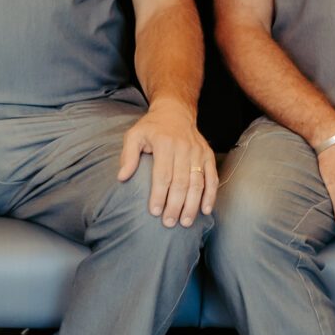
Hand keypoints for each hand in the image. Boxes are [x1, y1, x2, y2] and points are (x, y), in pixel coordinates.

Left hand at [117, 101, 215, 225]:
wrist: (175, 112)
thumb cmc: (151, 127)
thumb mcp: (134, 135)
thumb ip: (128, 156)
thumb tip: (122, 177)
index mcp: (164, 143)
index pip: (162, 174)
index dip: (159, 195)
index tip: (155, 212)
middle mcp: (183, 148)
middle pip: (181, 182)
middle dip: (175, 205)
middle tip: (169, 222)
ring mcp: (198, 152)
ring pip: (197, 182)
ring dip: (192, 205)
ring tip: (185, 222)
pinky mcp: (208, 155)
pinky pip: (212, 177)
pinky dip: (210, 195)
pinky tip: (205, 210)